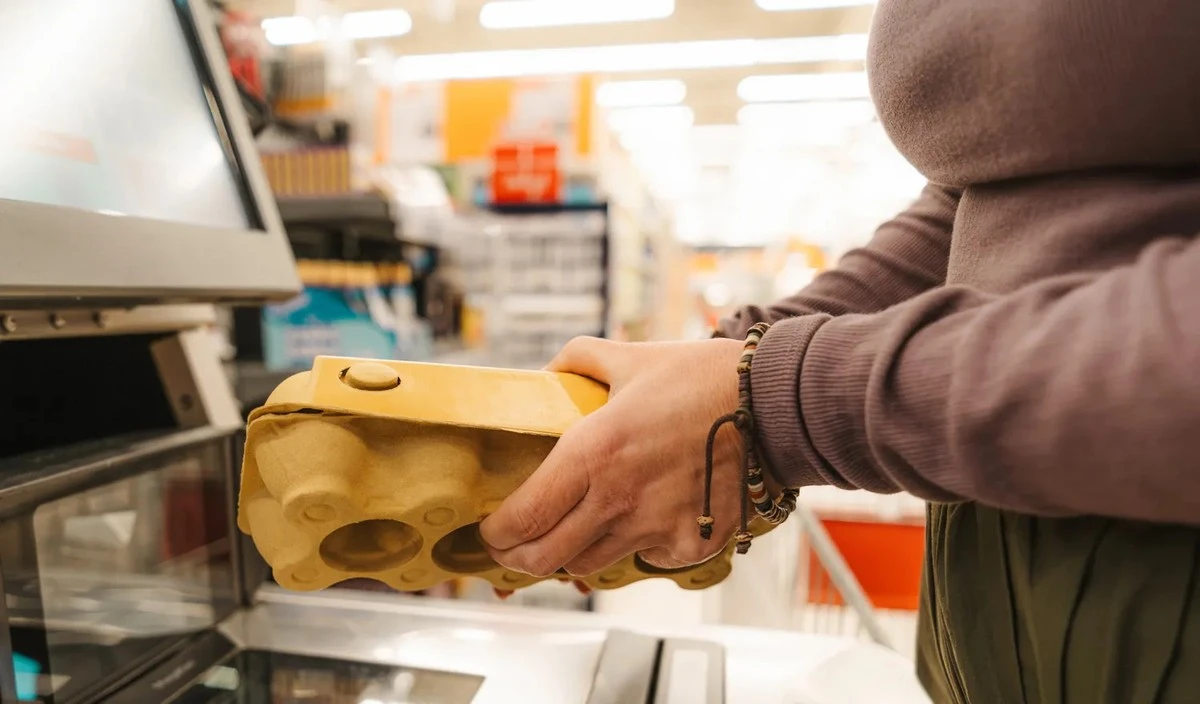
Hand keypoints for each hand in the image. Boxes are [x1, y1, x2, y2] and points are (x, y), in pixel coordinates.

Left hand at [480, 336, 746, 576]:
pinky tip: (634, 522)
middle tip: (514, 545)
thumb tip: (545, 374)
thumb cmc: (707, 379)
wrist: (777, 406)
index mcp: (593, 452)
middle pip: (544, 557)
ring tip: (568, 533)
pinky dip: (631, 547)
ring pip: (588, 565)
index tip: (490, 528)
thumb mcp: (631, 357)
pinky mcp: (689, 545)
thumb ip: (577, 360)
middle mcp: (618, 499)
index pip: (522, 517)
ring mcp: (655, 529)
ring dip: (569, 554)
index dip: (496, 532)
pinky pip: (643, 560)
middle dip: (518, 556)